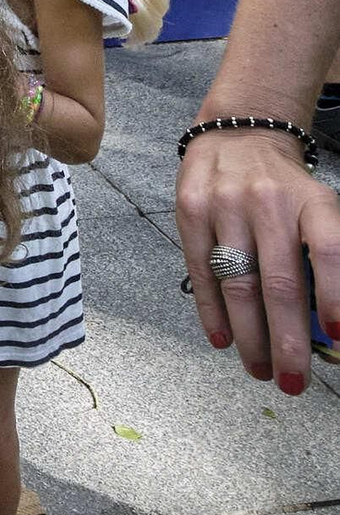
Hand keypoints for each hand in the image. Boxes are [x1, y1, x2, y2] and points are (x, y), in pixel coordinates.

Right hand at [176, 127, 339, 388]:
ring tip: (260, 371)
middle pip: (279, 281)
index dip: (334, 295)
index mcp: (311, 200)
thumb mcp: (317, 208)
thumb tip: (329, 326)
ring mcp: (226, 206)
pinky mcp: (191, 211)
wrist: (238, 133)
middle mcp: (269, 202)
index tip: (338, 336)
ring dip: (250, 336)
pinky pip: (201, 273)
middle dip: (287, 339)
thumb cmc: (285, 185)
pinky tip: (223, 341)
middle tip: (293, 381)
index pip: (327, 250)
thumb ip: (322, 259)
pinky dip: (212, 312)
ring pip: (238, 284)